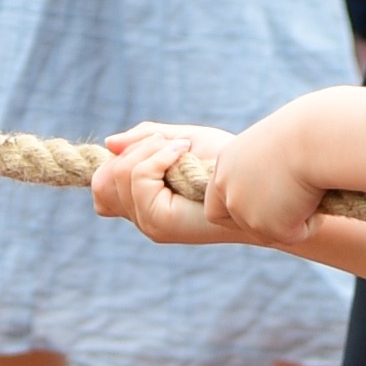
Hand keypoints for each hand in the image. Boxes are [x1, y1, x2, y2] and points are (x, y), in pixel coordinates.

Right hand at [96, 123, 247, 243]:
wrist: (263, 181)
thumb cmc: (230, 163)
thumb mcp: (182, 141)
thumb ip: (146, 140)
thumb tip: (109, 143)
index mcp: (146, 205)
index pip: (101, 189)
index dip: (115, 162)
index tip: (157, 145)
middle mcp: (143, 219)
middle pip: (103, 181)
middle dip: (133, 151)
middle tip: (172, 144)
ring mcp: (150, 224)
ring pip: (117, 177)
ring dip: (148, 150)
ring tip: (182, 150)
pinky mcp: (162, 222)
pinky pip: (138, 178)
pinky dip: (157, 157)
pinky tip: (185, 154)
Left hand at [194, 105, 334, 242]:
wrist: (315, 140)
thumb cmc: (303, 133)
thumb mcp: (274, 148)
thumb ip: (262, 171)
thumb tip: (274, 188)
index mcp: (225, 165)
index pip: (214, 204)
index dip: (233, 213)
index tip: (256, 211)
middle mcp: (228, 190)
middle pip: (239, 223)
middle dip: (264, 223)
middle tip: (292, 212)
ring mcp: (244, 212)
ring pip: (268, 232)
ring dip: (290, 221)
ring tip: (311, 195)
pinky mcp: (269, 227)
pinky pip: (294, 235)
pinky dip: (309, 224)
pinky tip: (318, 200)